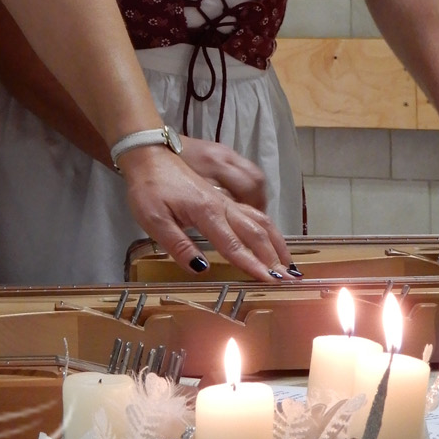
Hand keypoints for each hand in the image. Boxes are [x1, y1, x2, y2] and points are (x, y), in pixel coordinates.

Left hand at [118, 145, 290, 280]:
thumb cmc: (148, 189)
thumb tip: (201, 268)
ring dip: (276, 242)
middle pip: (255, 232)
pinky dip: (268, 228)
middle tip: (290, 280)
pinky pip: (253, 212)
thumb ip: (178, 245)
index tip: (270, 282)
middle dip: (274, 257)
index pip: (234, 245)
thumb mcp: (154, 220)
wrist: (148, 156)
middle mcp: (222, 205)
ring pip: (260, 220)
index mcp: (206, 212)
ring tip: (288, 263)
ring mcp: (224, 199)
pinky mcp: (222, 196)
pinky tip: (271, 239)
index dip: (253, 265)